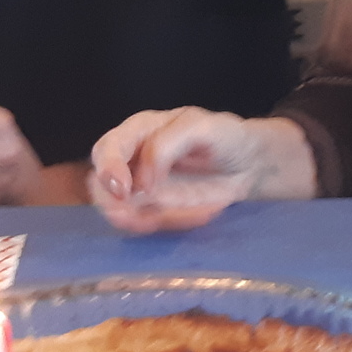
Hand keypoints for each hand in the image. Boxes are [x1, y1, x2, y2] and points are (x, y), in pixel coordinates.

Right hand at [89, 108, 317, 233]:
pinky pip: (146, 223)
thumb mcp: (203, 127)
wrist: (251, 165)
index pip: (107, 148)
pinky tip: (191, 216)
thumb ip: (168, 144)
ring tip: (167, 219)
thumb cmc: (226, 137)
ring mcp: (141, 187)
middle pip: (100, 183)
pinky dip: (164, 225)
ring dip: (136, 220)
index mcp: (140, 130)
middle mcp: (133, 159)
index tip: (124, 191)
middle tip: (135, 216)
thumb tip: (142, 179)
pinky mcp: (155, 210)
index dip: (108, 169)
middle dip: (112, 203)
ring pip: (118, 209)